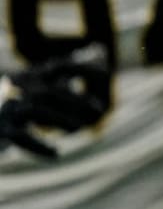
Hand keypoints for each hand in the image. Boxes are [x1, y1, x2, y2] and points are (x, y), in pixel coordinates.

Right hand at [0, 44, 108, 158]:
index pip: (59, 68)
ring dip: (60, 119)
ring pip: (36, 110)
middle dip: (77, 101)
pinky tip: (56, 154)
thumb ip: (67, 74)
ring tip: (79, 127)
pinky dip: (38, 145)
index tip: (105, 78)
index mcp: (31, 76)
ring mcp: (7, 109)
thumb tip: (99, 54)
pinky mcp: (2, 129)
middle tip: (100, 110)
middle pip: (50, 91)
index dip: (83, 71)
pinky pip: (20, 136)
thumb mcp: (42, 88)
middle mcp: (17, 90)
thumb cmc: (19, 106)